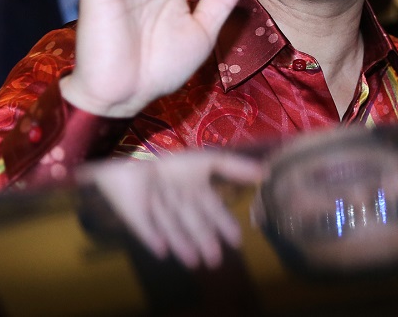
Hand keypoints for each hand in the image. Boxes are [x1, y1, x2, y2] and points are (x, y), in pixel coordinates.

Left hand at [82, 152, 263, 268]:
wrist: (132, 136)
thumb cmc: (169, 145)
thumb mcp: (207, 156)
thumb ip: (233, 167)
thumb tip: (265, 172)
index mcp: (192, 185)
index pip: (211, 208)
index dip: (223, 224)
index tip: (237, 241)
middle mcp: (175, 198)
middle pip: (192, 222)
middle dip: (203, 240)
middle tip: (215, 260)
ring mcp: (153, 204)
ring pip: (171, 227)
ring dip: (182, 243)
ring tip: (194, 262)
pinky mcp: (132, 207)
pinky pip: (143, 224)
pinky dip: (152, 236)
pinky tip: (162, 251)